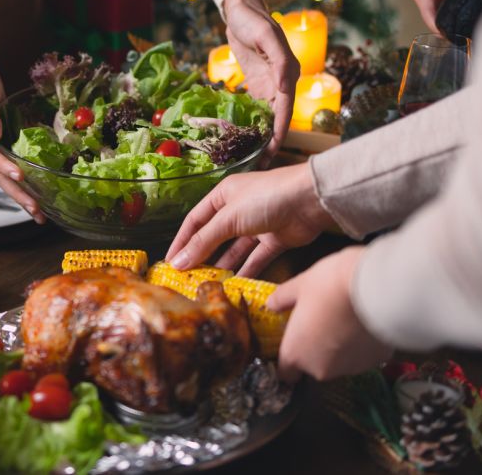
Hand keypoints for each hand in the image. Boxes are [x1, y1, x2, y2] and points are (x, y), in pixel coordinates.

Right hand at [166, 164, 331, 276]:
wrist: (311, 199)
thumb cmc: (266, 198)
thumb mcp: (229, 218)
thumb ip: (204, 241)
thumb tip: (178, 262)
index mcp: (224, 195)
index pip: (196, 220)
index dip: (182, 241)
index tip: (170, 263)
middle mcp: (239, 208)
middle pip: (215, 236)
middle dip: (202, 257)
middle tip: (188, 279)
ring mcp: (258, 225)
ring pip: (235, 250)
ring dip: (223, 267)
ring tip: (209, 286)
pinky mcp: (275, 240)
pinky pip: (256, 259)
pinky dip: (247, 271)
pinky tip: (235, 286)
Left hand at [222, 0, 299, 159]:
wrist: (241, 8)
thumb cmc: (253, 19)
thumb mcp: (265, 34)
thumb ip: (278, 58)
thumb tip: (287, 85)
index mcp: (287, 73)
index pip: (284, 110)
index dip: (278, 132)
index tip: (271, 152)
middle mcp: (282, 82)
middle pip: (278, 119)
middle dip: (271, 142)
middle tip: (259, 166)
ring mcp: (270, 85)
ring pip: (268, 118)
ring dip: (262, 138)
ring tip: (251, 161)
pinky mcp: (259, 85)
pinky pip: (257, 110)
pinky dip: (253, 125)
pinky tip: (244, 141)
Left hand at [268, 246, 391, 381]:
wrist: (375, 286)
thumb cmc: (330, 285)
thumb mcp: (299, 285)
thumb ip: (281, 299)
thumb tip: (271, 304)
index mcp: (295, 353)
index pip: (286, 372)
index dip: (290, 359)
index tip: (295, 343)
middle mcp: (321, 368)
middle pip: (314, 366)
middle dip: (316, 348)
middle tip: (322, 322)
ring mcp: (349, 368)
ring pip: (340, 362)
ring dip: (340, 347)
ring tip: (345, 320)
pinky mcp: (374, 362)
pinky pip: (363, 355)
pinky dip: (362, 345)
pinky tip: (363, 323)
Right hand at [408, 0, 473, 30]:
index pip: (425, 6)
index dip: (434, 22)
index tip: (446, 35)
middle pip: (426, 12)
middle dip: (439, 25)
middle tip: (458, 38)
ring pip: (430, 12)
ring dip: (442, 20)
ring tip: (459, 29)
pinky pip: (434, 7)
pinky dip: (443, 13)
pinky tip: (455, 19)